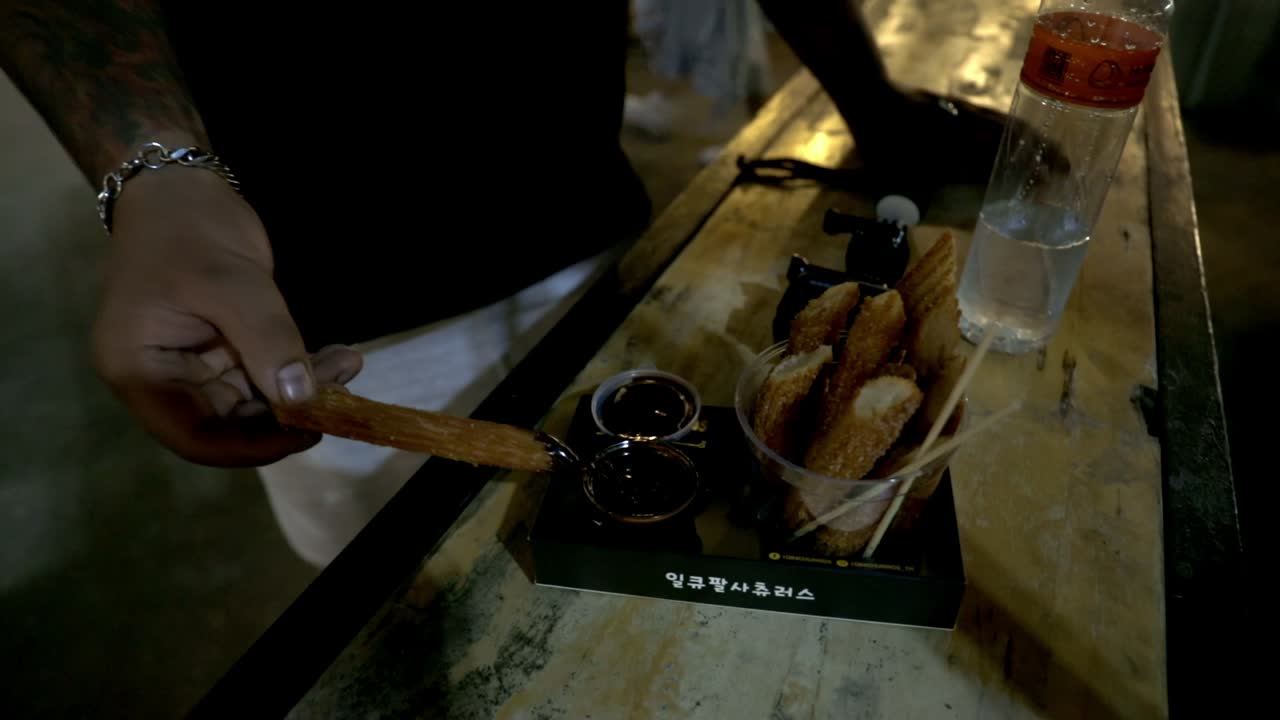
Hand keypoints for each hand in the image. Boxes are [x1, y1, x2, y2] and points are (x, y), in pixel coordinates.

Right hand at [92, 166, 362, 465]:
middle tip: (341, 396)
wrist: (180, 189)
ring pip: (254, 404)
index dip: (251, 447)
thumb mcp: (229, 280)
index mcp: (137, 370)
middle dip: (287, 417)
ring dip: (303, 393)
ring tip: (347, 365)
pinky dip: (301, 372)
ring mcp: (193, 367)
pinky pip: (264, 377)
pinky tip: (339, 357)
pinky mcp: (222, 353)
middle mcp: (161, 379)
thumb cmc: (188, 229)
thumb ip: (265, 339)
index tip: (306, 433)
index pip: (193, 436)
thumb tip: (300, 397)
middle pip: (228, 426)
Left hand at [856, 89, 1067, 186]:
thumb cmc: (883, 149)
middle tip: (1068, 173)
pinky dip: (1017, 126)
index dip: (1026, 178)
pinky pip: (998, 117)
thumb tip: (922, 224)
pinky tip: (1029, 133)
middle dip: (1044, 158)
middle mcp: (970, 136)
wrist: (875, 102)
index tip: (1050, 189)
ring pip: (1012, 129)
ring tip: (1059, 154)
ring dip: (1037, 141)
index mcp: (956, 158)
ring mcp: (970, 118)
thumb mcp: (894, 184)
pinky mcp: (965, 106)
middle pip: (1016, 146)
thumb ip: (913, 204)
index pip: (1000, 170)